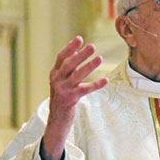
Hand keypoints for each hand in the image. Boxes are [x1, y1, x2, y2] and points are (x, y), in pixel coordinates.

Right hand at [42, 36, 107, 159]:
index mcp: (54, 74)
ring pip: (77, 76)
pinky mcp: (70, 100)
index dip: (70, 48)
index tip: (80, 38)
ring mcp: (63, 90)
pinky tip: (105, 80)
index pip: (61, 57)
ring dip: (89, 66)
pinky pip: (85, 90)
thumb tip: (77, 52)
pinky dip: (96, 84)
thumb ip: (67, 69)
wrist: (56, 121)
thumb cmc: (62, 98)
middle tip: (92, 46)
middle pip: (69, 64)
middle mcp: (57, 81)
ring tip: (100, 58)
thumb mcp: (61, 82)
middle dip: (81, 55)